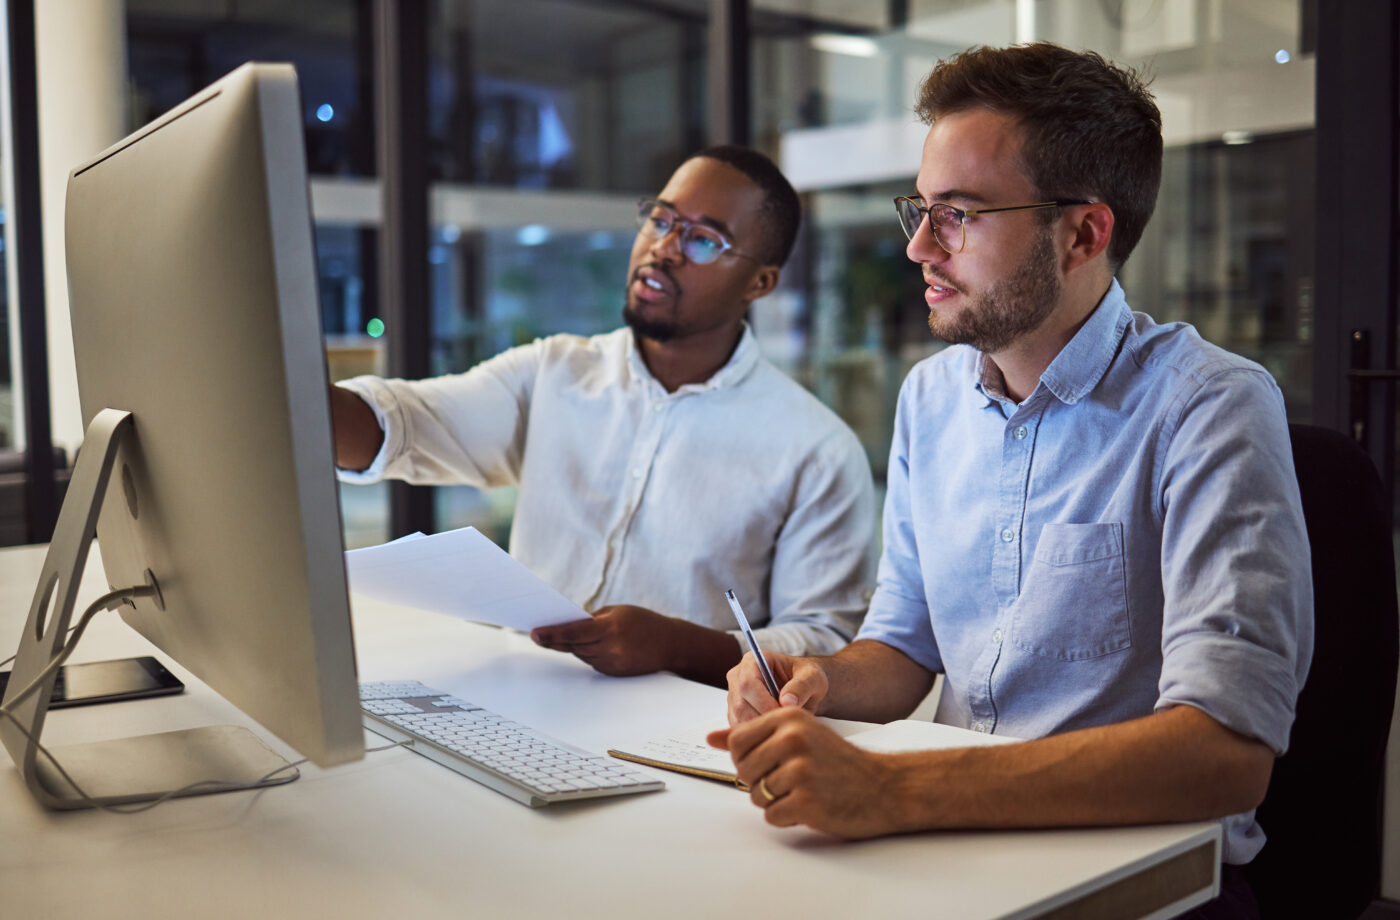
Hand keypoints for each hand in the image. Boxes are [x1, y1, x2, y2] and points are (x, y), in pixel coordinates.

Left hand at [530, 604, 683, 677]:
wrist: (670, 644)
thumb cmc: (643, 622)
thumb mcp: (618, 612)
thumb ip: (592, 619)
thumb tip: (567, 625)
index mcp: (611, 628)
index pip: (574, 632)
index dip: (552, 633)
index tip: (534, 633)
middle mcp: (611, 648)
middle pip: (573, 645)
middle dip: (557, 639)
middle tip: (538, 632)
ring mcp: (612, 663)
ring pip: (581, 654)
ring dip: (574, 646)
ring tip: (568, 635)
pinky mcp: (614, 673)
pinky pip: (592, 662)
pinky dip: (589, 653)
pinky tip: (593, 645)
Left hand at [706, 708, 903, 837]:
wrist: (884, 786)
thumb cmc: (838, 761)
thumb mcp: (799, 734)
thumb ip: (753, 735)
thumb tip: (709, 738)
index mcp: (788, 717)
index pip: (737, 741)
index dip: (747, 758)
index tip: (770, 761)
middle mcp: (792, 738)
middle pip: (743, 770)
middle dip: (761, 782)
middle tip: (792, 779)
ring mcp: (799, 770)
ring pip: (756, 795)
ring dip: (776, 801)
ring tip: (805, 791)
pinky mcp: (806, 801)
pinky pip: (773, 816)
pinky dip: (788, 817)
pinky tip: (811, 806)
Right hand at [725, 652, 827, 724]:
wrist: (804, 690)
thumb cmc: (807, 679)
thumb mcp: (812, 677)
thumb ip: (802, 686)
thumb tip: (787, 702)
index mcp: (753, 661)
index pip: (748, 683)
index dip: (763, 702)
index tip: (783, 714)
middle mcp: (738, 677)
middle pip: (740, 705)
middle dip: (763, 718)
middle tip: (785, 726)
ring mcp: (734, 697)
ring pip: (739, 720)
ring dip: (760, 729)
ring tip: (783, 728)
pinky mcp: (735, 714)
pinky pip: (741, 730)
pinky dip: (757, 736)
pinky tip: (775, 732)